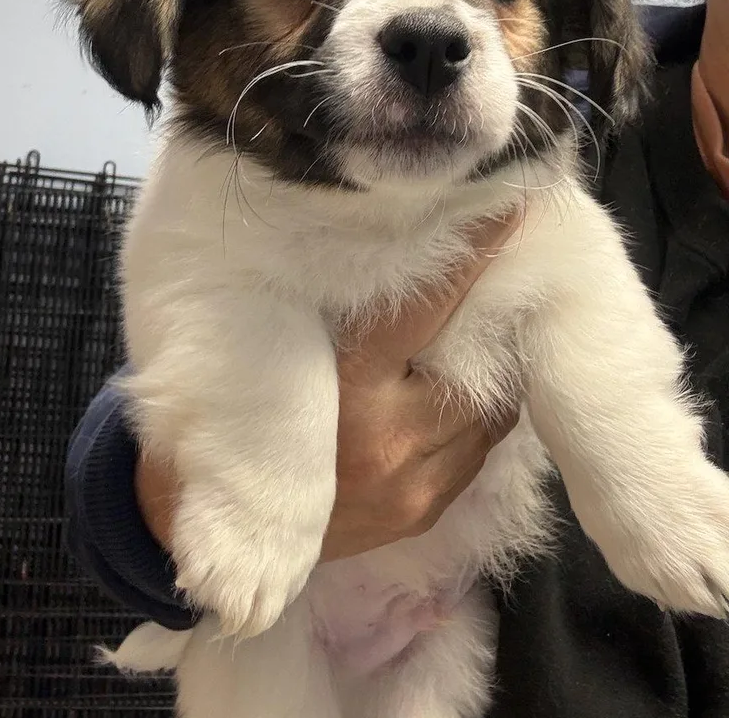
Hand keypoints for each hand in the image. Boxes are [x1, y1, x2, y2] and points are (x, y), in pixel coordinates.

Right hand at [136, 213, 519, 559]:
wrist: (226, 525)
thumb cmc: (249, 418)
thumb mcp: (285, 356)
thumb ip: (338, 317)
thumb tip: (391, 254)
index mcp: (350, 390)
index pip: (425, 310)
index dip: (470, 259)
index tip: (507, 211)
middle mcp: (390, 439)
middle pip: (472, 369)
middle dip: (493, 328)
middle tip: (510, 284)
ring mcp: (412, 484)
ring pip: (487, 416)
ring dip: (488, 381)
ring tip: (480, 346)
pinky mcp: (422, 511)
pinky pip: (476, 455)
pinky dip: (475, 422)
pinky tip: (455, 401)